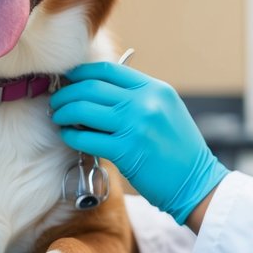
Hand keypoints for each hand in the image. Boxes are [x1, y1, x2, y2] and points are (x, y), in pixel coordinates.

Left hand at [50, 62, 227, 223]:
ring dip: (64, 112)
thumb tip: (95, 88)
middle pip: (91, 87)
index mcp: (155, 89)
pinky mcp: (125, 151)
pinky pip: (86, 137)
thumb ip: (137, 96)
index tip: (68, 80)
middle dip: (66, 92)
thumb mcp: (165, 110)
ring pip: (83, 109)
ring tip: (58, 116)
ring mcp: (135, 126)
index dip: (81, 73)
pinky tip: (67, 135)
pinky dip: (70, 134)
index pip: (108, 70)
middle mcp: (145, 103)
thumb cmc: (177, 148)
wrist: (196, 182)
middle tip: (56, 101)